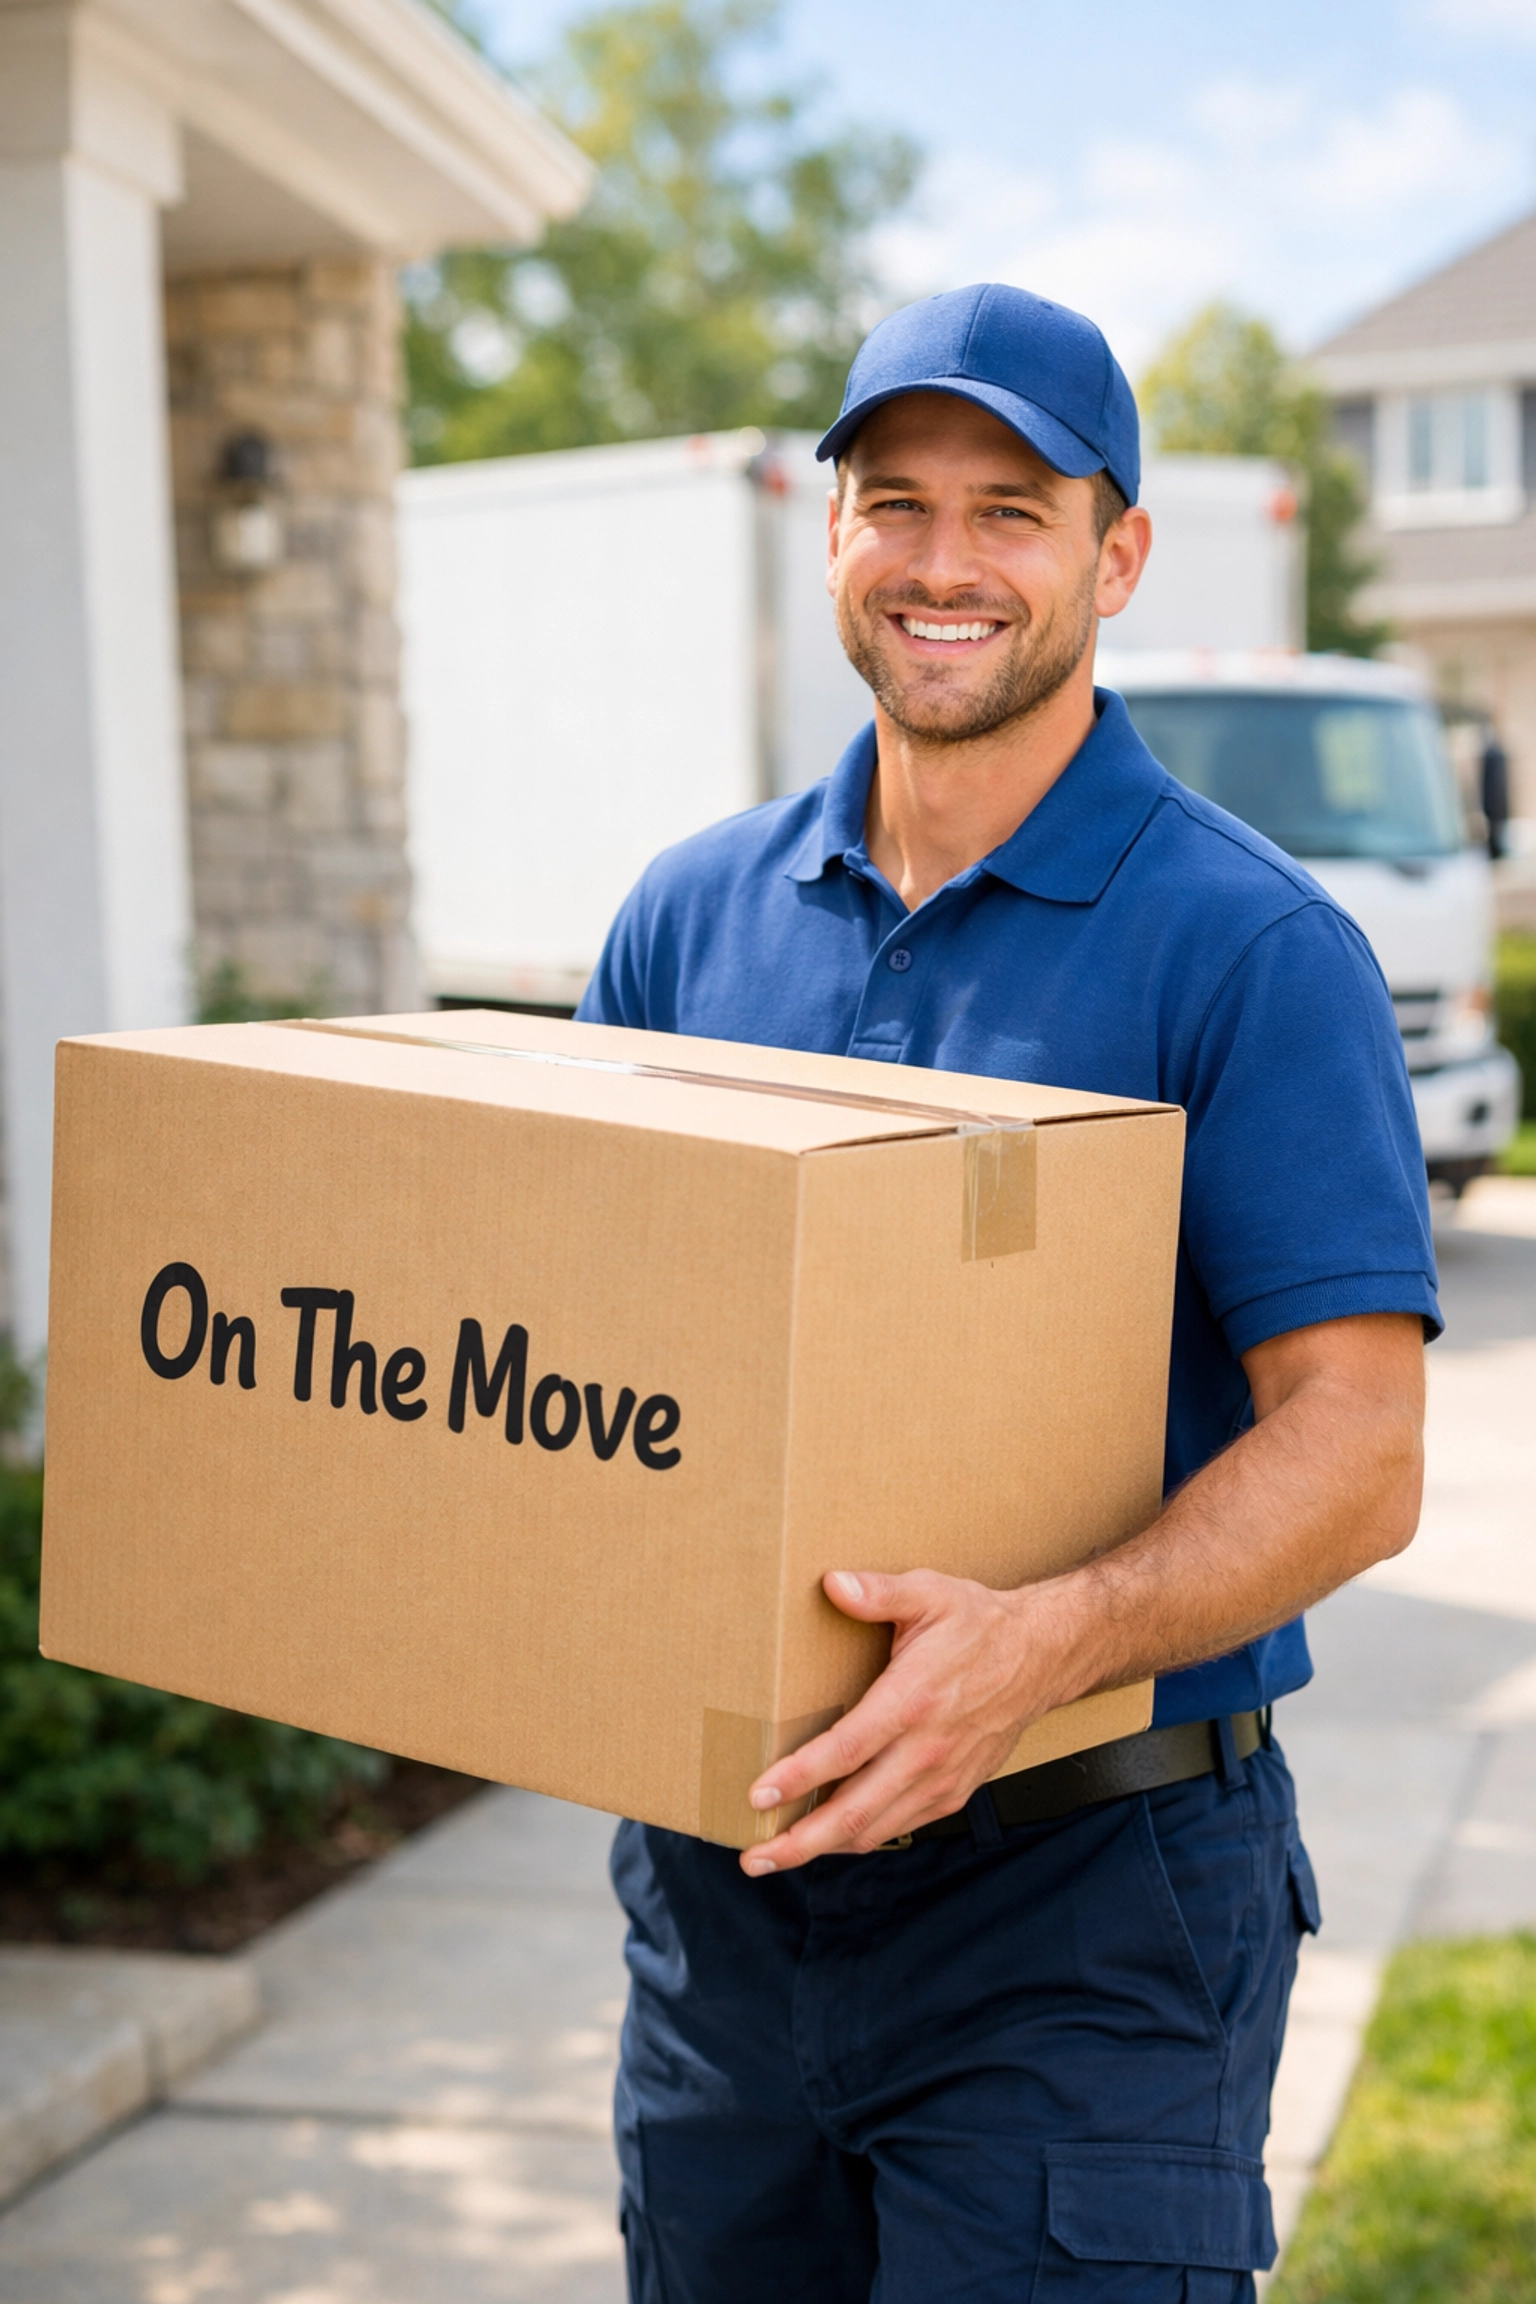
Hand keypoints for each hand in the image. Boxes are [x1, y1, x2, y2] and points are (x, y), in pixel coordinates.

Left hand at [740, 1567, 1066, 1875]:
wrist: (1042, 1657)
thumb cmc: (980, 1625)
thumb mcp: (930, 1593)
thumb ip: (879, 1592)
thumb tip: (833, 1584)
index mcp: (913, 1701)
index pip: (847, 1751)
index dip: (800, 1778)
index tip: (759, 1794)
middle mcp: (927, 1751)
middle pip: (854, 1812)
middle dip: (800, 1841)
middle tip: (754, 1857)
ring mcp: (942, 1779)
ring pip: (874, 1830)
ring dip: (823, 1849)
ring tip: (778, 1855)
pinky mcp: (953, 1794)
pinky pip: (898, 1827)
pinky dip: (860, 1838)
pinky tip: (830, 1837)